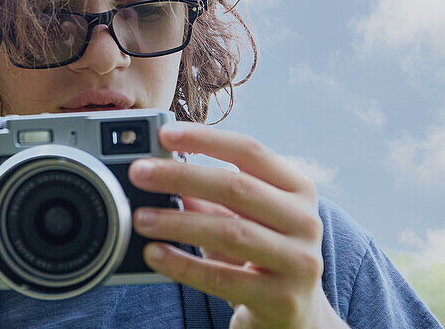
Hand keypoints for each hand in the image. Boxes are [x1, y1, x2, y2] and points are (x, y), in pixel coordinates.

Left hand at [129, 123, 347, 328]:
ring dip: (177, 222)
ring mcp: (298, 262)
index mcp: (297, 189)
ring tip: (140, 217)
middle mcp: (305, 221)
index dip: (206, 138)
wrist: (299, 317)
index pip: (250, 151)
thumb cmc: (262, 254)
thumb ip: (209, 193)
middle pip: (236, 187)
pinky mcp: (281, 300)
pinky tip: (155, 253)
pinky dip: (183, 264)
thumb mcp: (243, 217)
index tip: (165, 133)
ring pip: (229, 232)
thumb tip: (159, 166)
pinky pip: (222, 279)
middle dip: (181, 176)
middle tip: (139, 172)